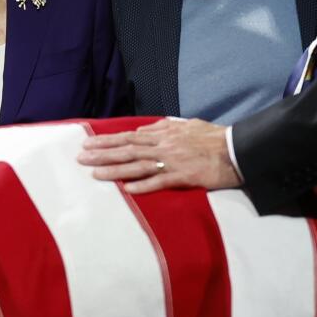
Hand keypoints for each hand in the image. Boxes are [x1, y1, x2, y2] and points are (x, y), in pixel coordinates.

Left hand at [76, 118, 239, 193]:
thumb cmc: (212, 137)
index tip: (88, 143)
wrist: (235, 149)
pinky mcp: (184, 176)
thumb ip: (165, 127)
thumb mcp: (187, 125)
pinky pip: (161, 181)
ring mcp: (173, 161)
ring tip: (95, 174)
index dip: (107, 140)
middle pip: (128, 150)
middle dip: (103, 154)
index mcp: (164, 133)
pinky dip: (144, 186)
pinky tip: (128, 190)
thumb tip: (147, 128)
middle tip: (81, 158)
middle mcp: (164, 145)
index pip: (129, 136)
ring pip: (138, 165)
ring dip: (115, 170)